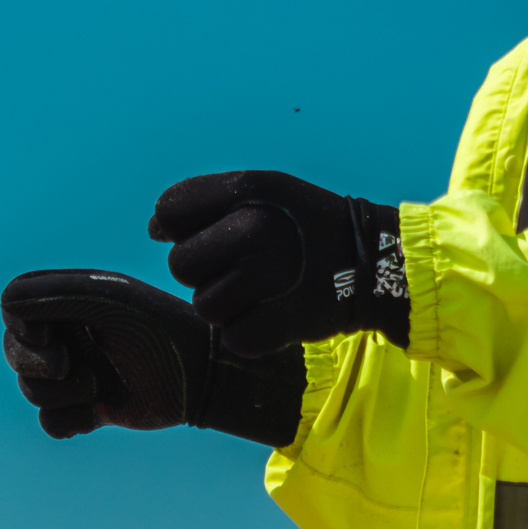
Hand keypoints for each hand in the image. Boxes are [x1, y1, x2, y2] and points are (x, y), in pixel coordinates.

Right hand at [0, 267, 303, 444]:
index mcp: (70, 299)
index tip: (53, 334)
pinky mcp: (87, 408)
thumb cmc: (158, 327)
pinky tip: (99, 411)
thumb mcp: (108, 301)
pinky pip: (50, 423)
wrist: (200, 374)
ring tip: (99, 384)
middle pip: (13, 351)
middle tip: (69, 365)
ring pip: (30, 390)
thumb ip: (55, 294)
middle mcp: (69, 333)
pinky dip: (70, 420)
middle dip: (36, 364)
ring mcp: (76, 372)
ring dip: (63, 393)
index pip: (14, 306)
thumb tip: (8, 304)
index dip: (23, 327)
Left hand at [149, 169, 407, 356]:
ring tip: (265, 291)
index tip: (211, 236)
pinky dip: (250, 333)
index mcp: (248, 190)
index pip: (170, 210)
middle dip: (205, 271)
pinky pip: (232, 337)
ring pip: (204, 307)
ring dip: (228, 306)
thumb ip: (206, 203)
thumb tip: (153, 228)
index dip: (180, 228)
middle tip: (245, 268)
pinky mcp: (275, 324)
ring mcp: (266, 277)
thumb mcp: (265, 192)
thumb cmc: (307, 227)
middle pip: (180, 265)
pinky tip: (277, 313)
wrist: (374, 262)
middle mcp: (254, 229)